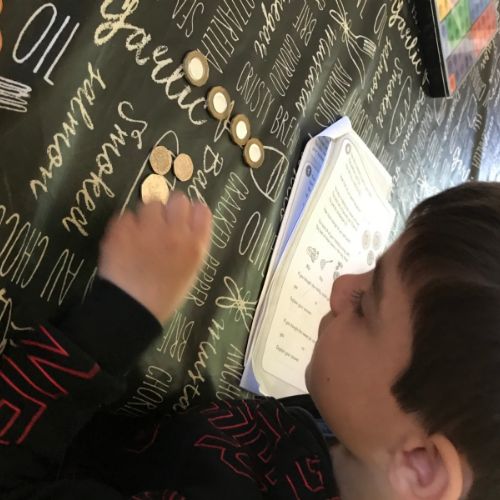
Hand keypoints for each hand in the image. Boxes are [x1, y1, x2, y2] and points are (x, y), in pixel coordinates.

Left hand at [98, 192, 211, 322]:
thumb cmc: (164, 295)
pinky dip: (125, 227)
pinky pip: (126, 216)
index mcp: (195, 246)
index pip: (201, 210)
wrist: (130, 310)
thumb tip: (187, 222)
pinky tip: (124, 244)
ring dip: (146, 216)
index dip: (191, 212)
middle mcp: (175, 233)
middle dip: (169, 208)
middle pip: (178, 199)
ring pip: (150, 204)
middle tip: (161, 223)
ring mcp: (148, 229)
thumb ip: (192, 244)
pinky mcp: (122, 229)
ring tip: (140, 236)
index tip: (183, 219)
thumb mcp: (189, 271)